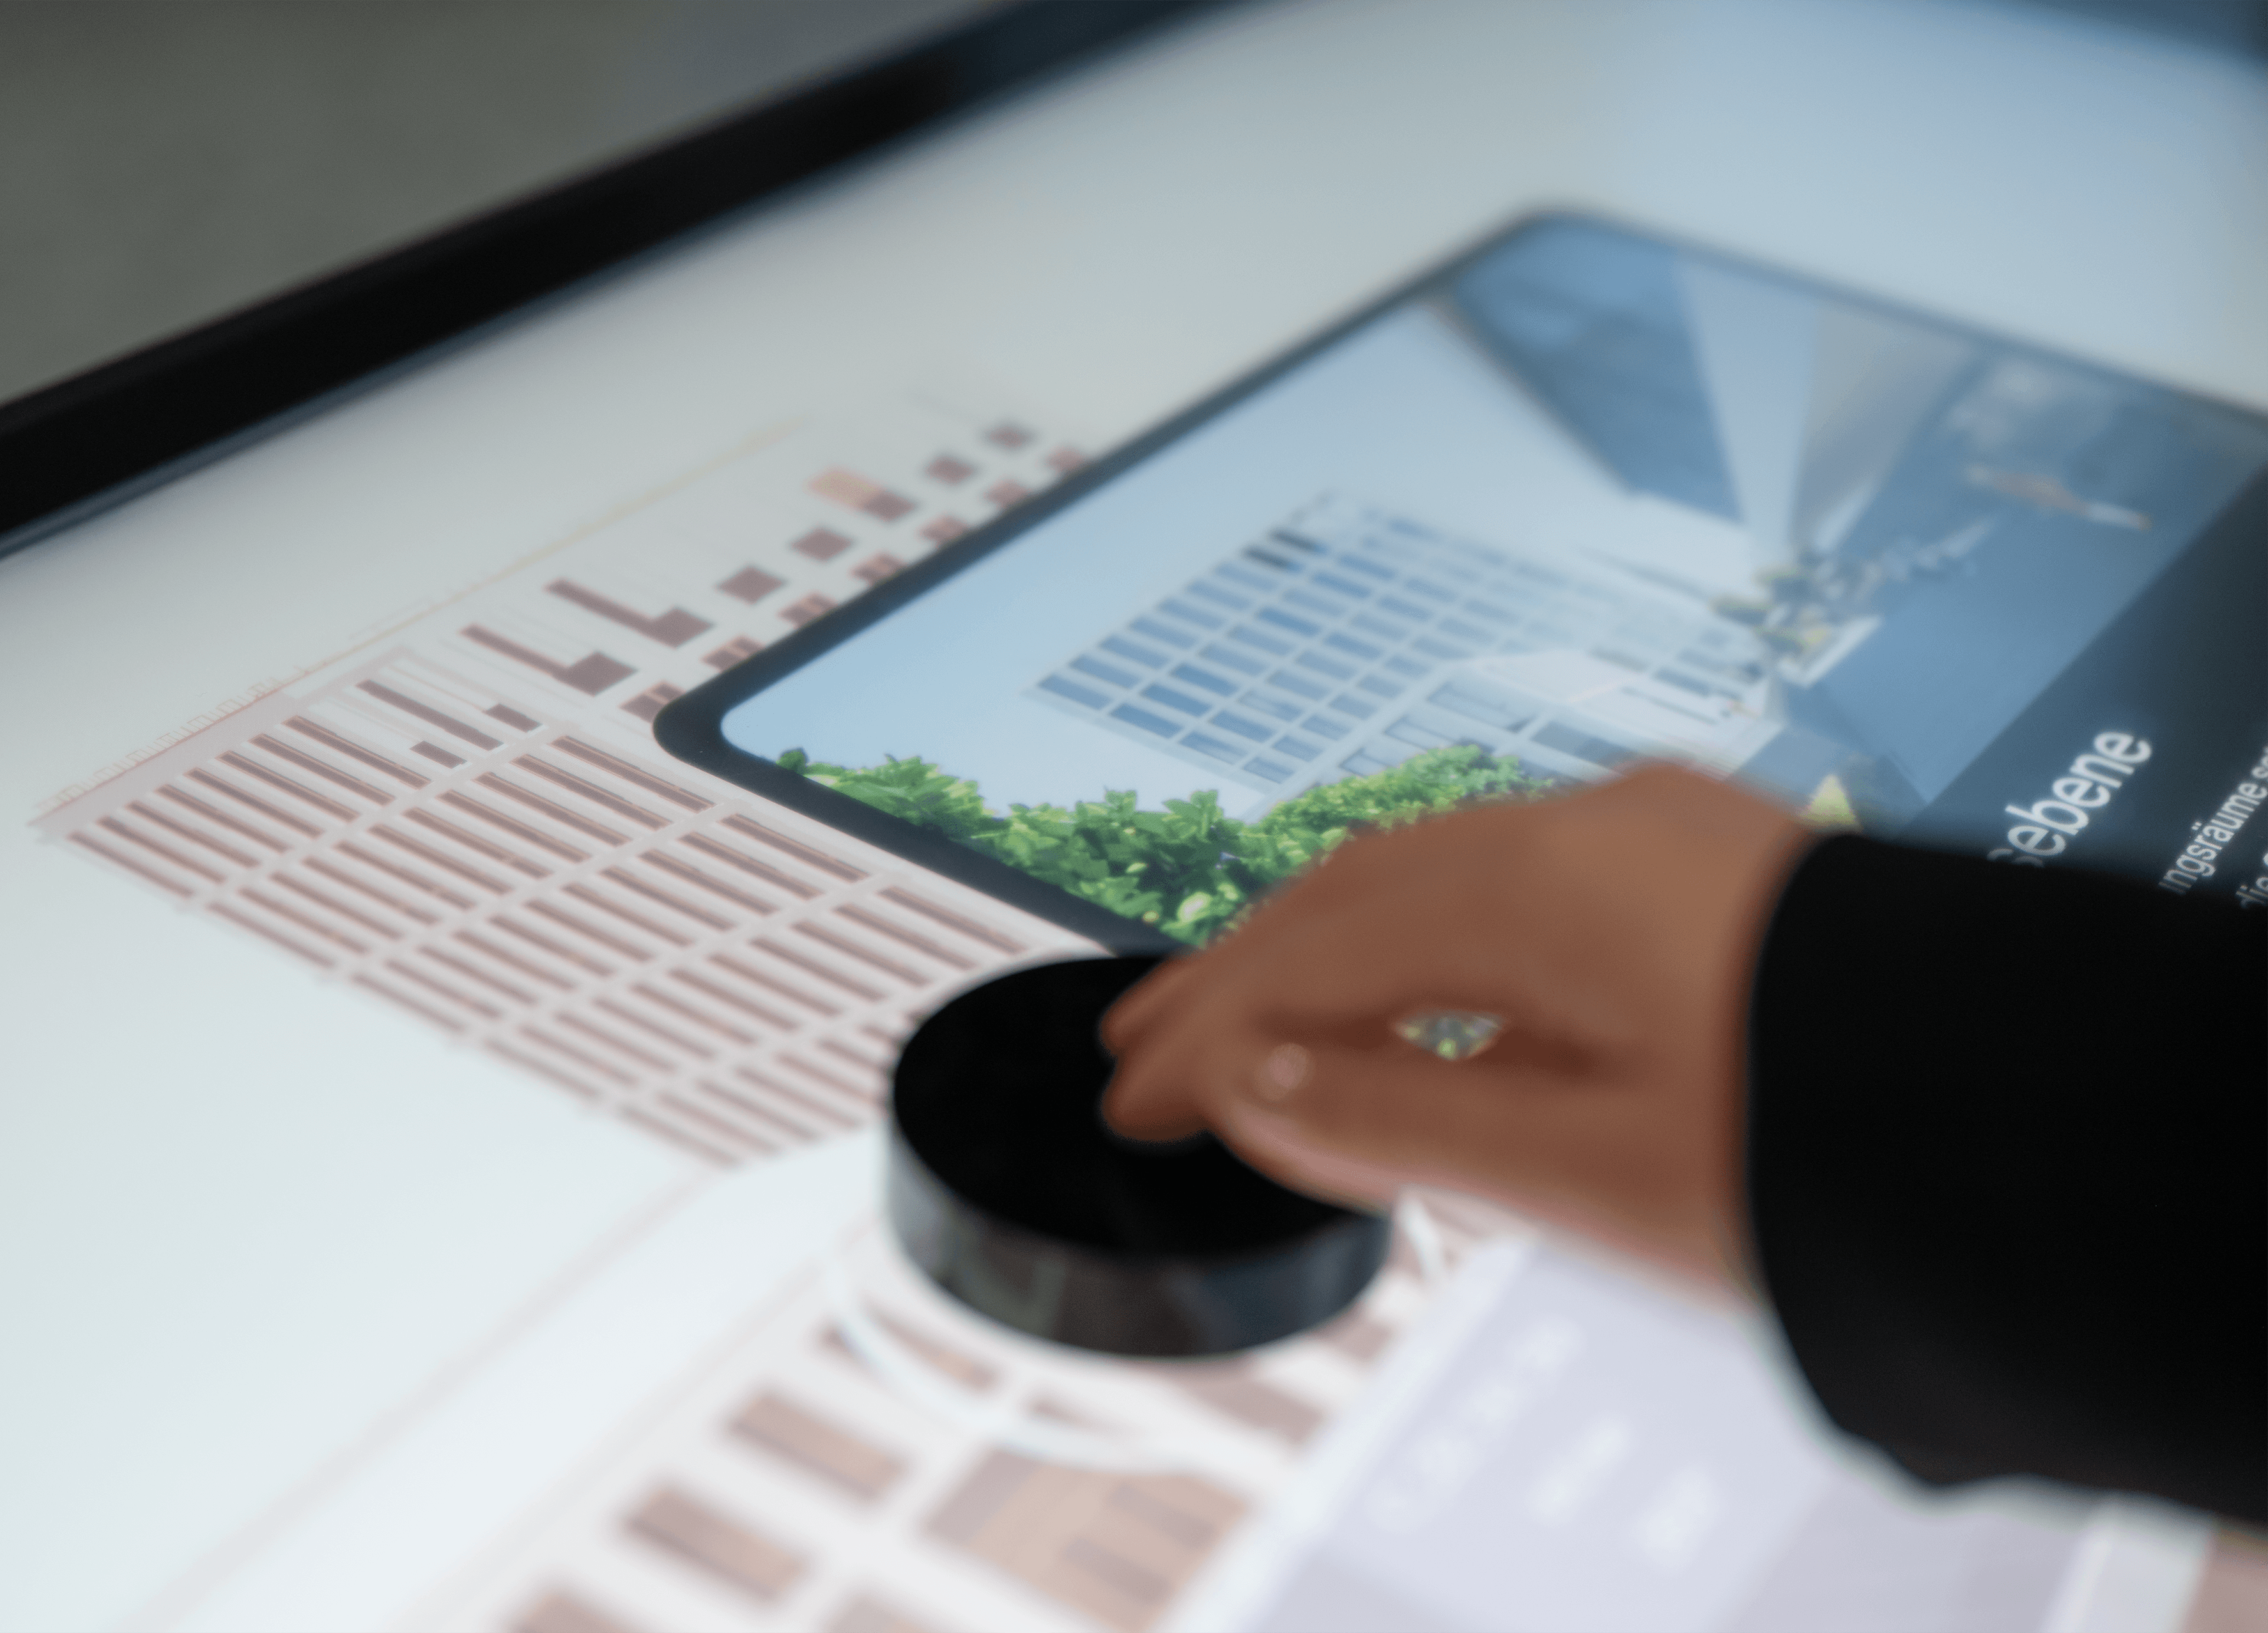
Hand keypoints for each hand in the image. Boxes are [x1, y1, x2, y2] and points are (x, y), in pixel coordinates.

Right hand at [1100, 763, 1813, 1286]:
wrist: (2041, 1106)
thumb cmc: (1842, 1144)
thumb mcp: (1597, 1170)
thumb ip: (1403, 1124)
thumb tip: (1257, 1087)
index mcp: (1542, 889)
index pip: (1315, 959)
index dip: (1206, 1037)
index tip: (1132, 1104)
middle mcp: (1587, 828)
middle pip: (1356, 890)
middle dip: (1238, 970)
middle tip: (1142, 1039)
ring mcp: (1651, 830)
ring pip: (1435, 871)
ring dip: (1330, 947)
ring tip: (1254, 1017)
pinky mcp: (1703, 858)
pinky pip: (1518, 877)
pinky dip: (1433, 940)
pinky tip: (1420, 999)